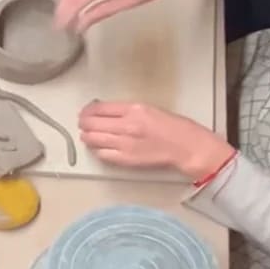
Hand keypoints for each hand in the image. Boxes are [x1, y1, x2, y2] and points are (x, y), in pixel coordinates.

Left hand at [78, 102, 234, 178]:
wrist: (187, 147)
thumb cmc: (173, 126)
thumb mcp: (149, 108)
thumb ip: (126, 110)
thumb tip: (106, 112)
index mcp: (133, 109)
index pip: (100, 108)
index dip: (88, 110)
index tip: (85, 112)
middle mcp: (126, 126)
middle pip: (92, 124)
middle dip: (84, 123)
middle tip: (83, 123)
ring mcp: (125, 144)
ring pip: (93, 139)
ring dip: (87, 136)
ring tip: (87, 135)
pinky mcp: (126, 160)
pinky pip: (102, 154)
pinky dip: (97, 149)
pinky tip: (98, 147)